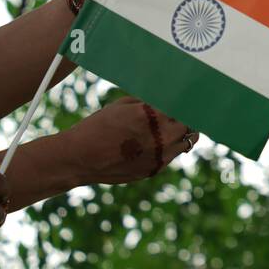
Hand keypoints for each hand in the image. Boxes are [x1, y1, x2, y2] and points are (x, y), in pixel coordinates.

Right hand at [59, 96, 198, 185]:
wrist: (79, 158)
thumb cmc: (97, 126)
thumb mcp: (122, 106)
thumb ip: (147, 102)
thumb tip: (165, 99)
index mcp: (152, 116)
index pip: (182, 107)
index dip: (184, 103)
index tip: (187, 99)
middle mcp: (160, 137)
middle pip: (189, 125)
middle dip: (186, 118)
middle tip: (182, 112)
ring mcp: (158, 156)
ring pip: (186, 142)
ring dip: (183, 134)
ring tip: (175, 127)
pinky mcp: (153, 170)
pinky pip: (171, 156)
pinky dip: (170, 148)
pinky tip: (159, 142)